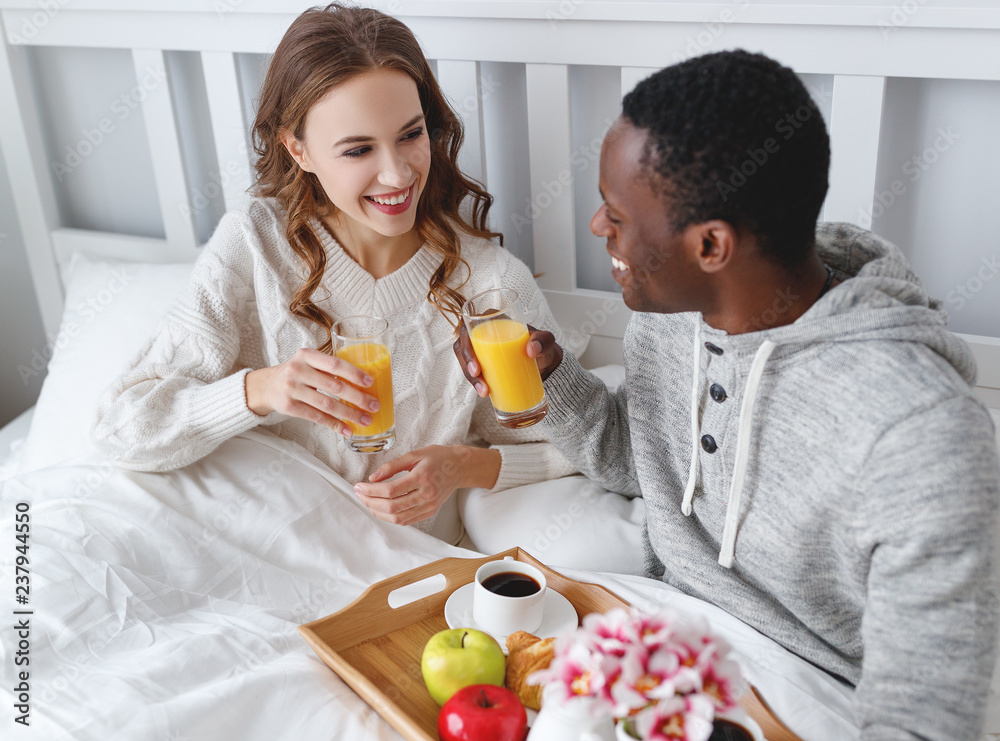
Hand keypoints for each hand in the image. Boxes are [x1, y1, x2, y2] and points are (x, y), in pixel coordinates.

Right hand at [245, 347, 379, 435]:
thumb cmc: (296, 373)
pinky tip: (347, 429)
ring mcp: (292, 389)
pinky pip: (317, 417)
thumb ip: (329, 367)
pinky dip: (334, 425)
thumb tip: (364, 383)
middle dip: (358, 398)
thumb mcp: (308, 363)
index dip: (354, 373)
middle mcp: (298, 370)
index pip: (334, 363)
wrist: (266, 386)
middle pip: (334, 386)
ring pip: (327, 404)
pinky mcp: (289, 407)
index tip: (370, 383)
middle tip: (374, 405)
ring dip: (350, 414)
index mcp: (307, 355)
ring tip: (365, 420)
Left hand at [354, 445, 500, 525]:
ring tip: (367, 502)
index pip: (390, 490)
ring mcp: (429, 506)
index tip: (359, 486)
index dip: (370, 490)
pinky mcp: (429, 512)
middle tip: (359, 494)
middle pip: (392, 507)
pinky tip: (381, 508)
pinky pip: (406, 520)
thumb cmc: (438, 457)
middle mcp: (426, 495)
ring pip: (397, 518)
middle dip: (370, 502)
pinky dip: (390, 517)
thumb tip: (373, 478)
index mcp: (422, 478)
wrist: (459, 467)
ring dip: (378, 512)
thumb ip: (392, 466)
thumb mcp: (414, 455)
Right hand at [452, 324, 563, 397]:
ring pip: (465, 359)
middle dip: (466, 365)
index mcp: (493, 319)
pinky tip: (483, 392)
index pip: (469, 328)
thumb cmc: (542, 346)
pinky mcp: (483, 360)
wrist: (545, 362)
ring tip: (484, 391)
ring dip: (469, 376)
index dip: (466, 347)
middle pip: (463, 346)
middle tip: (480, 382)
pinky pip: (471, 369)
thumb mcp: (547, 341)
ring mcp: (482, 347)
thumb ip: (544, 340)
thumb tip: (531, 349)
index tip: (476, 368)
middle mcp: (483, 330)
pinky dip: (475, 381)